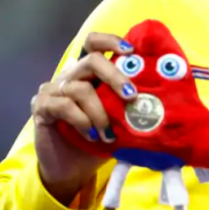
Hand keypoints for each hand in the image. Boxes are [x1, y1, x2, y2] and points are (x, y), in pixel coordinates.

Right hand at [30, 32, 137, 204]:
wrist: (71, 168)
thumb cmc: (100, 140)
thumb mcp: (120, 119)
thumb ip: (132, 104)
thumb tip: (168, 97)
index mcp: (90, 74)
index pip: (94, 43)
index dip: (111, 41)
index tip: (130, 51)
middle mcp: (70, 76)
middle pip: (91, 60)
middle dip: (115, 77)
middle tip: (131, 96)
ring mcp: (53, 90)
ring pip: (80, 88)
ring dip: (100, 112)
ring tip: (109, 134)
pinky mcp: (41, 107)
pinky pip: (64, 106)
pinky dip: (82, 121)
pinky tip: (92, 136)